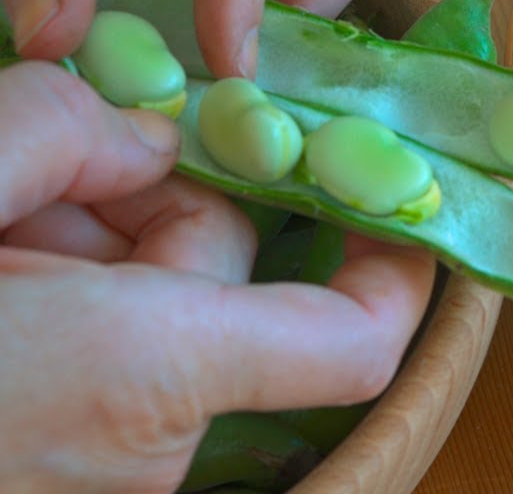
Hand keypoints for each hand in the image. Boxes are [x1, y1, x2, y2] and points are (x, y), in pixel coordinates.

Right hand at [0, 62, 435, 493]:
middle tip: (62, 141)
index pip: (355, 336)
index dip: (399, 263)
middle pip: (231, 266)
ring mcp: (106, 455)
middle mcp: (150, 432)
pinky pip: (108, 336)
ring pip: (160, 292)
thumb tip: (145, 130)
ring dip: (96, 225)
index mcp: (148, 371)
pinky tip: (1, 246)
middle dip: (161, 183)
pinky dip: (69, 276)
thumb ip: (56, 135)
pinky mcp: (63, 455)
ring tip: (2, 205)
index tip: (391, 180)